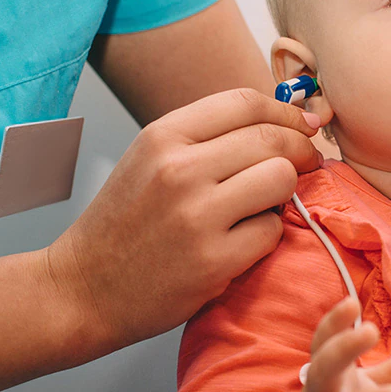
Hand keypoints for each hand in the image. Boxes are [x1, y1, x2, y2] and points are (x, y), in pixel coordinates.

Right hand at [46, 88, 323, 352]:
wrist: (83, 289)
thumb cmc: (125, 224)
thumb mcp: (151, 160)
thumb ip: (208, 137)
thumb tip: (287, 121)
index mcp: (163, 136)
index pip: (246, 102)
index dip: (286, 113)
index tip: (304, 126)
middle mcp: (179, 169)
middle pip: (272, 139)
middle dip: (301, 151)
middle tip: (307, 165)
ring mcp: (197, 215)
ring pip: (280, 179)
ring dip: (284, 194)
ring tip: (264, 206)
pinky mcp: (213, 260)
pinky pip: (272, 231)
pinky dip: (266, 237)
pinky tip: (242, 243)